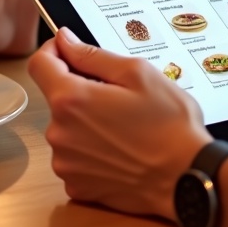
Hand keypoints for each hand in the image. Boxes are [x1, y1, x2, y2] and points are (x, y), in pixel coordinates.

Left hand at [28, 28, 210, 219]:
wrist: (188, 179)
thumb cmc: (170, 125)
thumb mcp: (137, 74)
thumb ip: (92, 55)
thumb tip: (65, 40)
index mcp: (70, 100)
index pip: (39, 64)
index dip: (54, 51)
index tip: (72, 51)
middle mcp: (59, 133)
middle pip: (57, 98)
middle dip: (81, 90)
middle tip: (119, 96)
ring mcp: (65, 164)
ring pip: (67, 128)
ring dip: (86, 122)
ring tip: (124, 127)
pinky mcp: (76, 186)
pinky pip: (75, 157)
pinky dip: (91, 151)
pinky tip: (120, 151)